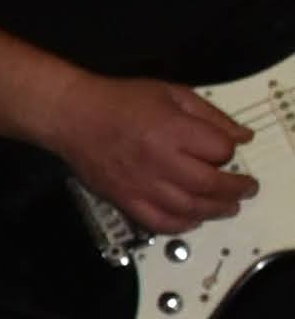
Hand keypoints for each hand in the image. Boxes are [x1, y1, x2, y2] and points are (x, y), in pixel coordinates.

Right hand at [51, 72, 254, 234]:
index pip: (220, 150)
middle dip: (235, 189)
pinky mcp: (124, 200)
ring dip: (215, 210)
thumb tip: (242, 137)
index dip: (229, 151)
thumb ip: (210, 115)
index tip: (225, 150)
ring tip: (227, 207)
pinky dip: (182, 225)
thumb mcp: (171, 93)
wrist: (72, 116)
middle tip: (245, 189)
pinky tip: (192, 219)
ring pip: (189, 208)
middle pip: (210, 185)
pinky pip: (159, 223)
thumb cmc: (121, 101)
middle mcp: (159, 161)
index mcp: (172, 130)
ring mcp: (141, 184)